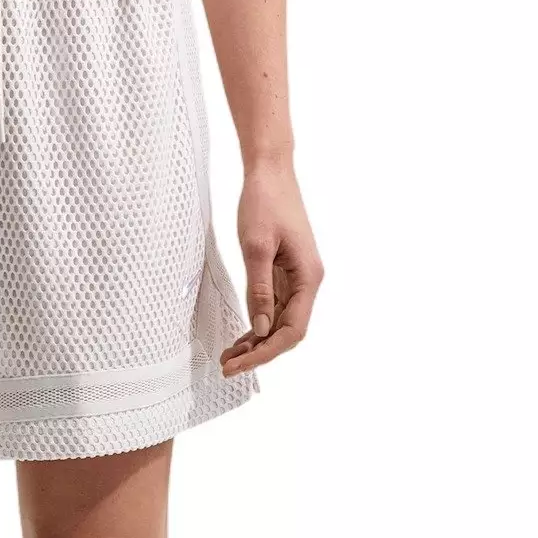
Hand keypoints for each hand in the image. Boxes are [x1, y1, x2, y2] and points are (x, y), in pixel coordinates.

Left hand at [219, 159, 321, 374]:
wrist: (270, 171)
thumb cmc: (265, 202)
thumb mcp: (256, 246)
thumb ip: (259, 289)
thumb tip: (260, 328)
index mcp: (308, 277)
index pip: (292, 329)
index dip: (267, 352)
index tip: (240, 363)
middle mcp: (307, 281)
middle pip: (287, 330)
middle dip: (260, 352)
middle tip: (228, 366)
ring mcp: (296, 277)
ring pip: (279, 321)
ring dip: (256, 341)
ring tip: (229, 356)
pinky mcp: (284, 271)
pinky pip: (273, 306)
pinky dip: (256, 322)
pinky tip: (240, 336)